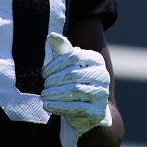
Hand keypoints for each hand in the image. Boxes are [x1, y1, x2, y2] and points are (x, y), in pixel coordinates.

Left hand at [43, 32, 112, 146]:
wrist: (90, 112)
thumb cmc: (75, 82)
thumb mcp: (68, 64)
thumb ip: (61, 50)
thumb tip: (50, 35)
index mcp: (96, 60)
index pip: (73, 56)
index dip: (55, 64)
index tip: (44, 73)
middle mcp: (103, 75)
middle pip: (72, 74)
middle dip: (54, 80)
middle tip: (44, 86)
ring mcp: (102, 94)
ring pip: (73, 90)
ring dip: (54, 93)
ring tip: (44, 95)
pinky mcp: (97, 111)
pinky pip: (75, 107)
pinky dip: (58, 106)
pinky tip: (47, 105)